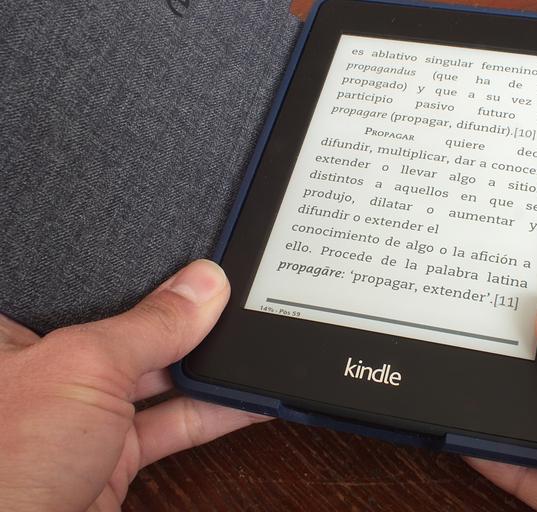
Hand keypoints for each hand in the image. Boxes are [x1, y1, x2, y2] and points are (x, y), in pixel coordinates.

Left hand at [0, 260, 266, 511]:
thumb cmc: (5, 466)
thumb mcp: (84, 368)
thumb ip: (150, 324)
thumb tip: (203, 286)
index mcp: (18, 333)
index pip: (91, 285)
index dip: (143, 271)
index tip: (194, 262)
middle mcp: (52, 371)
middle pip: (133, 329)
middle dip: (184, 319)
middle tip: (230, 302)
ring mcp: (84, 416)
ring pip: (159, 379)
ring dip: (206, 370)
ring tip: (247, 347)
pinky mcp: (115, 456)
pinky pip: (174, 424)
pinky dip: (214, 414)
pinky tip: (246, 400)